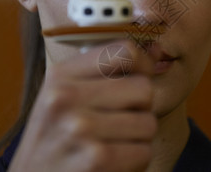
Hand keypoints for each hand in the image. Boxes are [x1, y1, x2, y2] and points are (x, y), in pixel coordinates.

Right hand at [8, 40, 156, 171]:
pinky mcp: (96, 159)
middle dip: (141, 108)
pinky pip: (144, 151)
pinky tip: (115, 162)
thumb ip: (104, 71)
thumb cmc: (53, 138)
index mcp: (60, 75)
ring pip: (148, 122)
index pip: (125, 51)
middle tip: (121, 120)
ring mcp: (80, 128)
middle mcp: (66, 97)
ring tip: (114, 142)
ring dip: (138, 137)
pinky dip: (135, 161)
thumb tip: (157, 50)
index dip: (144, 64)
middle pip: (143, 88)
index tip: (140, 77)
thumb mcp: (62, 96)